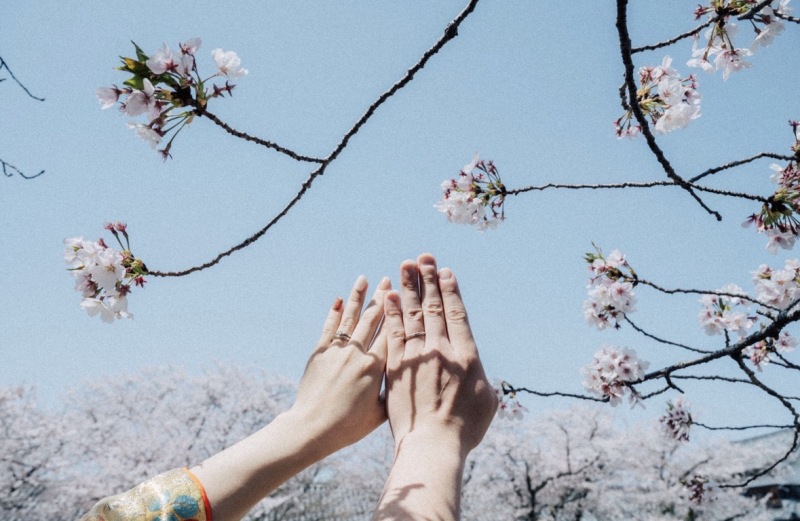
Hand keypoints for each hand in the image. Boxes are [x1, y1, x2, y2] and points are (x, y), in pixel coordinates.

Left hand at [288, 274, 390, 457]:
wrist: (311, 428)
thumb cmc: (348, 426)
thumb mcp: (379, 413)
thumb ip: (392, 392)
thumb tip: (407, 378)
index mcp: (374, 368)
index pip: (391, 333)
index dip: (398, 312)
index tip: (405, 295)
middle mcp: (356, 354)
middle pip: (372, 320)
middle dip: (380, 298)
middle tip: (388, 279)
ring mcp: (336, 352)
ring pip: (350, 318)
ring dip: (357, 297)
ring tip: (363, 279)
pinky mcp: (319, 354)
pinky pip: (329, 328)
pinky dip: (334, 313)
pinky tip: (339, 300)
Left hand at [384, 254, 496, 454]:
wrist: (431, 446)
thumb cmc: (464, 430)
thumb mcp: (487, 402)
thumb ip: (481, 378)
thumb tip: (478, 370)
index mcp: (466, 355)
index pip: (456, 314)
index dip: (450, 290)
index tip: (445, 272)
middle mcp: (440, 350)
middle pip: (432, 307)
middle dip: (428, 280)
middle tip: (423, 258)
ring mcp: (416, 357)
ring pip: (411, 314)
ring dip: (408, 288)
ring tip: (405, 267)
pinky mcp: (395, 368)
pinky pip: (392, 334)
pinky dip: (391, 313)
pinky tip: (388, 297)